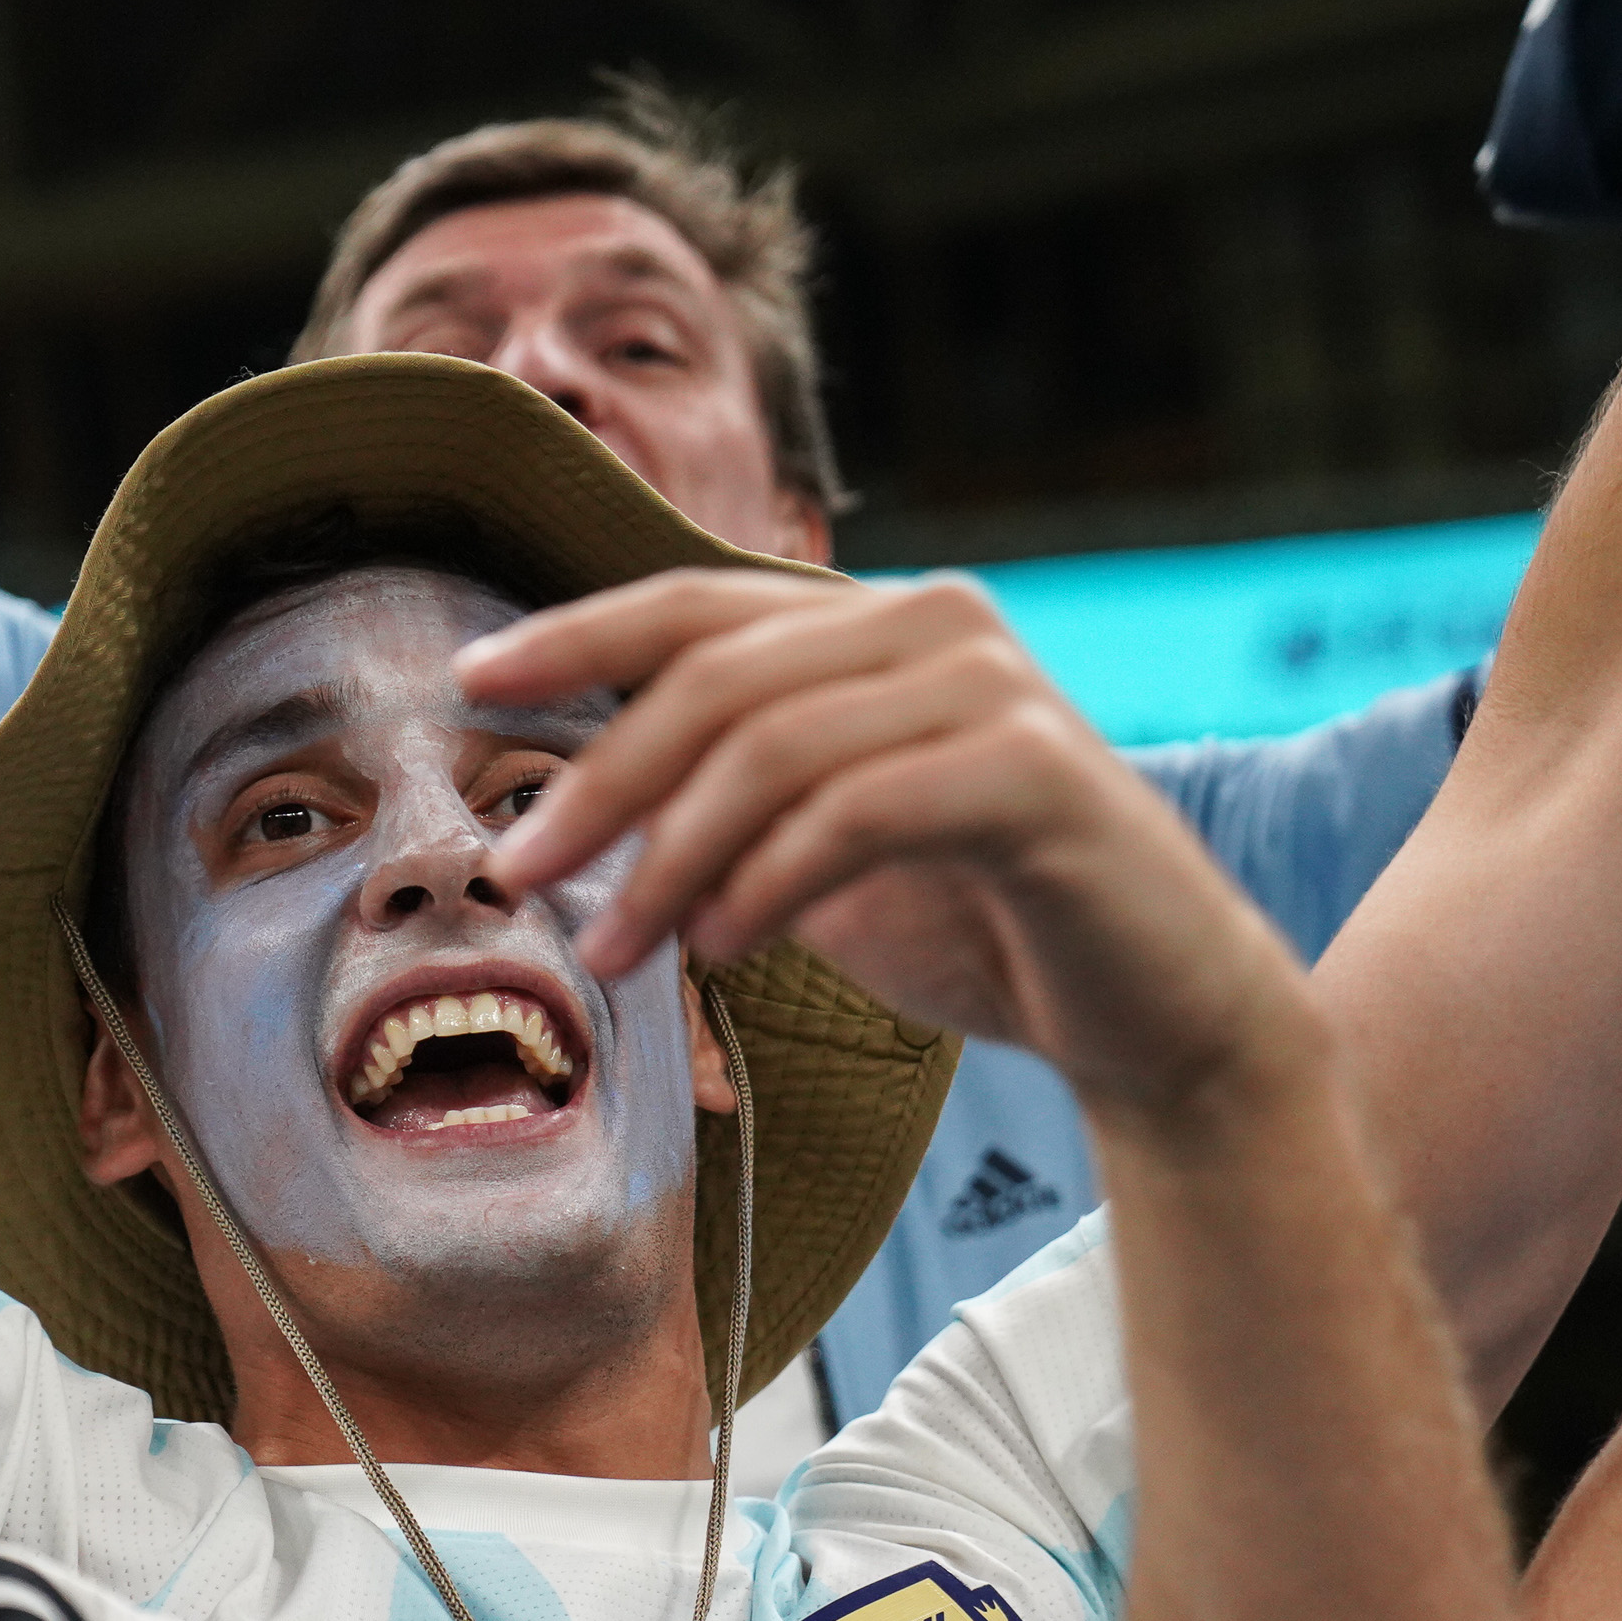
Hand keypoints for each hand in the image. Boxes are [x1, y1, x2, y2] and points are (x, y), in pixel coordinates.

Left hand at [467, 573, 1304, 1117]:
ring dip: (670, 858)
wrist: (1154, 1013)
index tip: (468, 684)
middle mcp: (937, 625)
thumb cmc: (978, 926)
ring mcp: (995, 689)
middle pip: (715, 678)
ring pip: (774, 747)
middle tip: (519, 873)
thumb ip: (724, 803)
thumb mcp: (818, 852)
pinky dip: (771, 879)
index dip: (574, 636)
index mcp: (877, 624)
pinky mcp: (1038, 774)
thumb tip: (566, 811)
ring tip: (614, 952)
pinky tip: (723, 945)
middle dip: (599, 779)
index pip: (694, 607)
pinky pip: (859, 809)